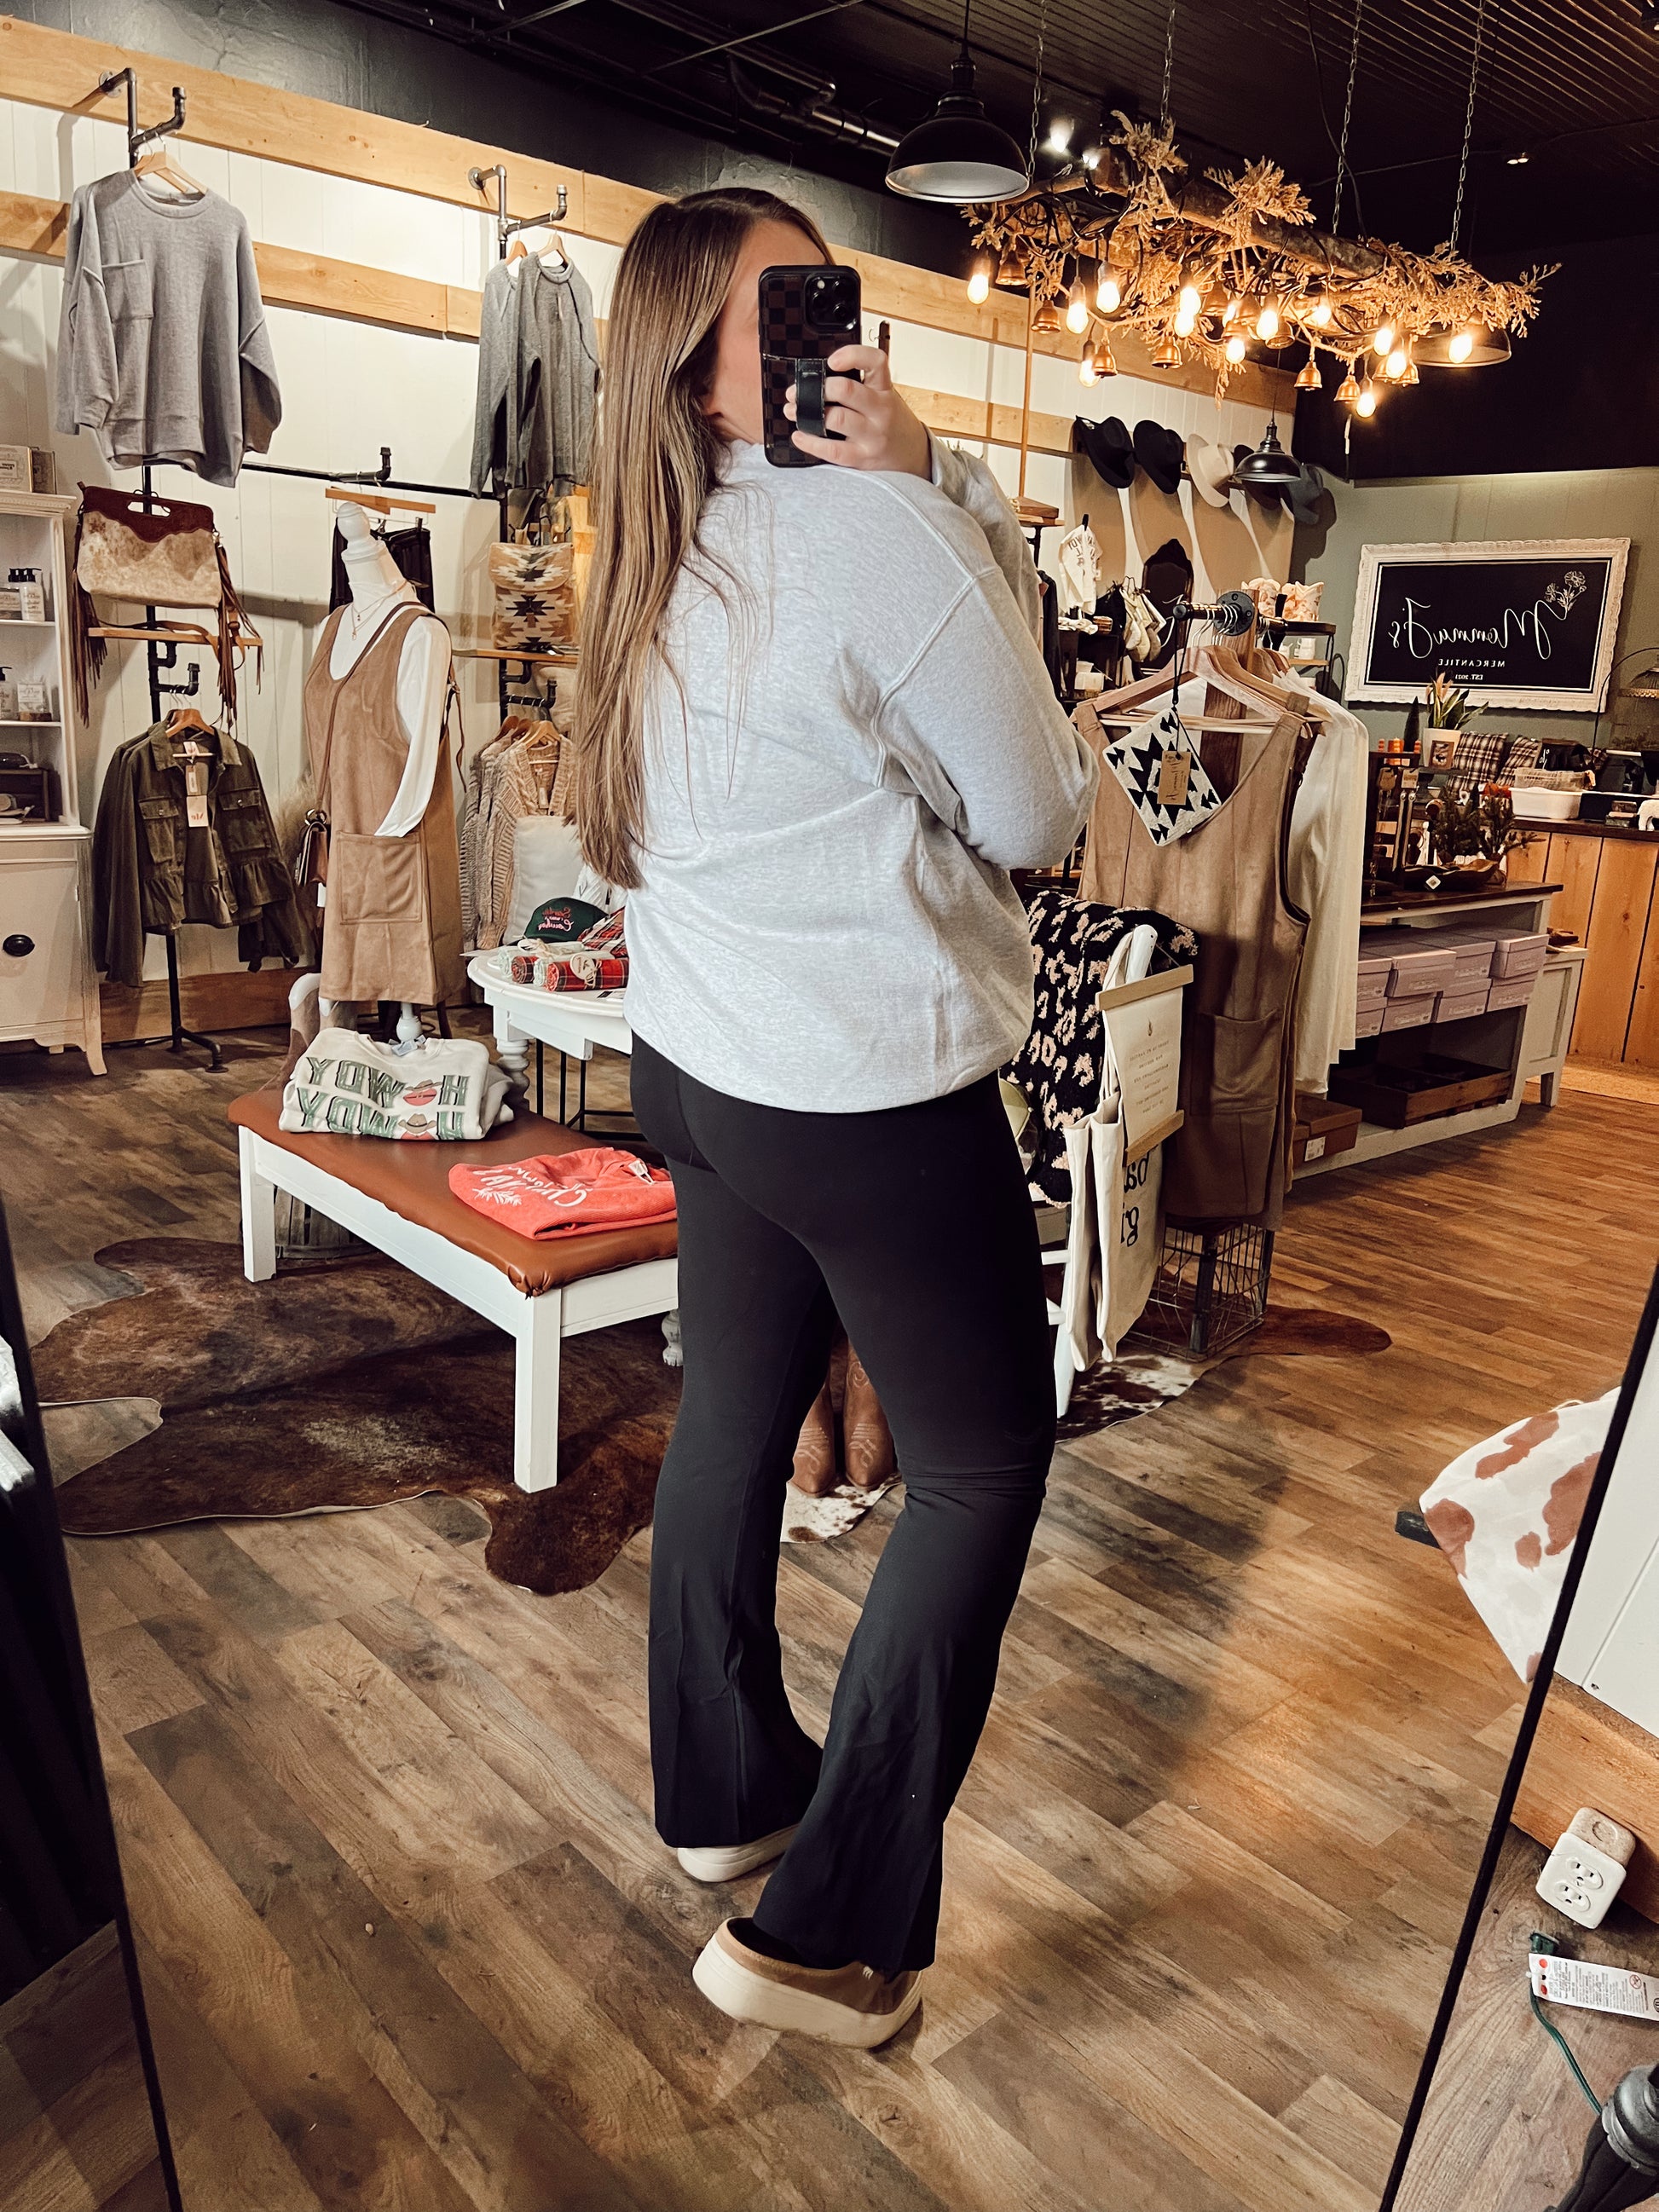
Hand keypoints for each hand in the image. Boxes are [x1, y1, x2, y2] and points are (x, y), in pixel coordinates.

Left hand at [785, 344, 930, 477]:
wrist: (913, 456)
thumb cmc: (892, 423)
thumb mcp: (884, 397)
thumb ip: (860, 386)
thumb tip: (818, 380)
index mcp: (885, 389)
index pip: (875, 361)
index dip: (852, 355)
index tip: (832, 361)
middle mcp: (881, 410)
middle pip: (846, 390)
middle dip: (817, 388)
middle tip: (799, 391)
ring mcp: (873, 435)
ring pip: (836, 419)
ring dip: (807, 414)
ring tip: (794, 411)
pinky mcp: (863, 458)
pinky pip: (833, 451)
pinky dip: (811, 443)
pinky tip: (800, 436)